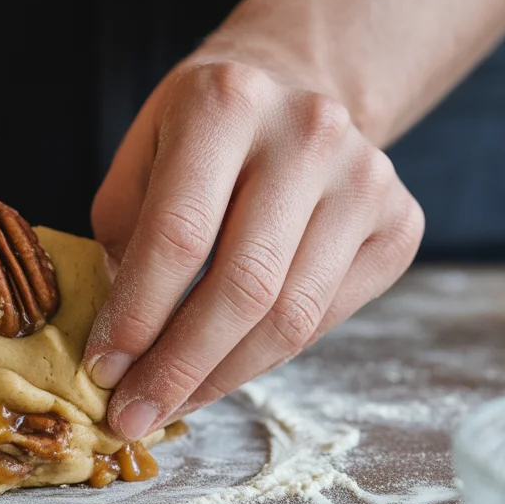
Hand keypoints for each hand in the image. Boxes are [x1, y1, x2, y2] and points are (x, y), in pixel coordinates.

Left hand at [83, 54, 423, 439]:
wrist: (296, 89)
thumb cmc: (199, 132)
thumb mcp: (141, 155)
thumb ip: (124, 237)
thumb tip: (124, 344)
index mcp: (226, 102)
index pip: (179, 235)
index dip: (138, 315)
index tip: (103, 371)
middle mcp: (307, 132)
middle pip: (243, 285)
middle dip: (180, 367)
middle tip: (135, 414)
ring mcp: (366, 177)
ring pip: (292, 316)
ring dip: (222, 377)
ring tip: (172, 405)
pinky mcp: (401, 222)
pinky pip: (327, 319)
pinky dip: (267, 358)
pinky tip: (223, 370)